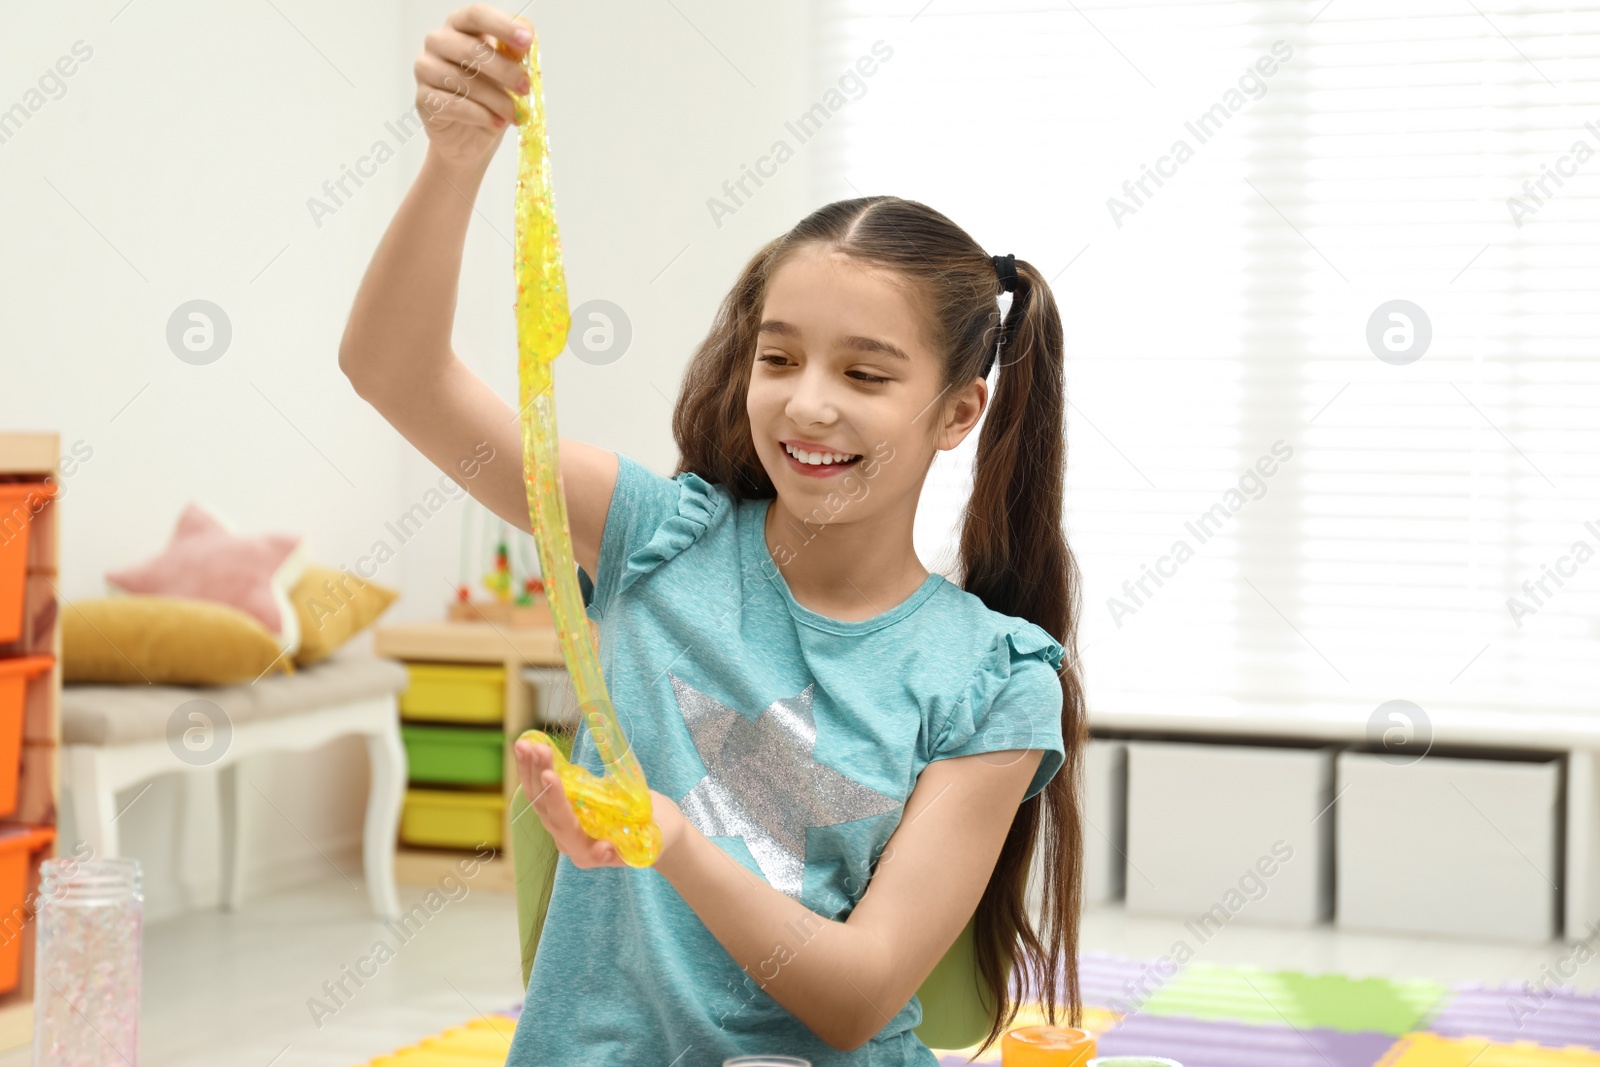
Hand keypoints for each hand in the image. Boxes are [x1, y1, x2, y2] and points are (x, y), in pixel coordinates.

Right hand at [413, 4, 529, 172]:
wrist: (470, 136)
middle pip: (471, 50)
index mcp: (460, 26)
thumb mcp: (507, 73)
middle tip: (525, 88)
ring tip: (514, 114)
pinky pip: (453, 104)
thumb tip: (528, 33)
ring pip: (463, 81)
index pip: (477, 15)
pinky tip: (497, 122)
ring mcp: (426, 68)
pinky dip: (480, 115)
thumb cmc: (489, 96)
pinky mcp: (423, 98)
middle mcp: (438, 41)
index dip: (502, 26)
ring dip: (496, 99)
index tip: (527, 41)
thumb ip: (514, 53)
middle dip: (504, 70)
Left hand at [514, 738, 686, 868]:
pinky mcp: (562, 807)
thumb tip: (604, 848)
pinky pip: (543, 789)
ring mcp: (562, 824)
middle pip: (545, 808)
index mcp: (586, 852)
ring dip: (531, 769)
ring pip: (538, 798)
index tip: (551, 775)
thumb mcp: (651, 837)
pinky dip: (535, 768)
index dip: (556, 800)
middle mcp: (568, 841)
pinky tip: (530, 746)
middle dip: (538, 776)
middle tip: (535, 748)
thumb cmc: (657, 834)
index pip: (565, 824)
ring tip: (525, 743)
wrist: (656, 831)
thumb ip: (631, 843)